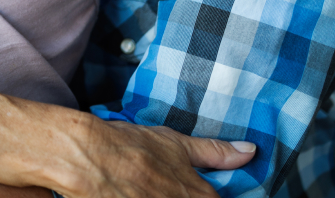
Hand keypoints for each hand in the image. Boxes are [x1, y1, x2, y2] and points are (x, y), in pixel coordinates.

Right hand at [56, 118, 256, 197]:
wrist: (85, 156)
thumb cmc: (127, 146)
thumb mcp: (173, 143)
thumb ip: (213, 152)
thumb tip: (250, 152)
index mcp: (198, 195)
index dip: (203, 194)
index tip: (188, 189)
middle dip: (184, 194)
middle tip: (156, 184)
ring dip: (159, 195)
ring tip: (142, 188)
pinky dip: (141, 197)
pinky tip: (132, 193)